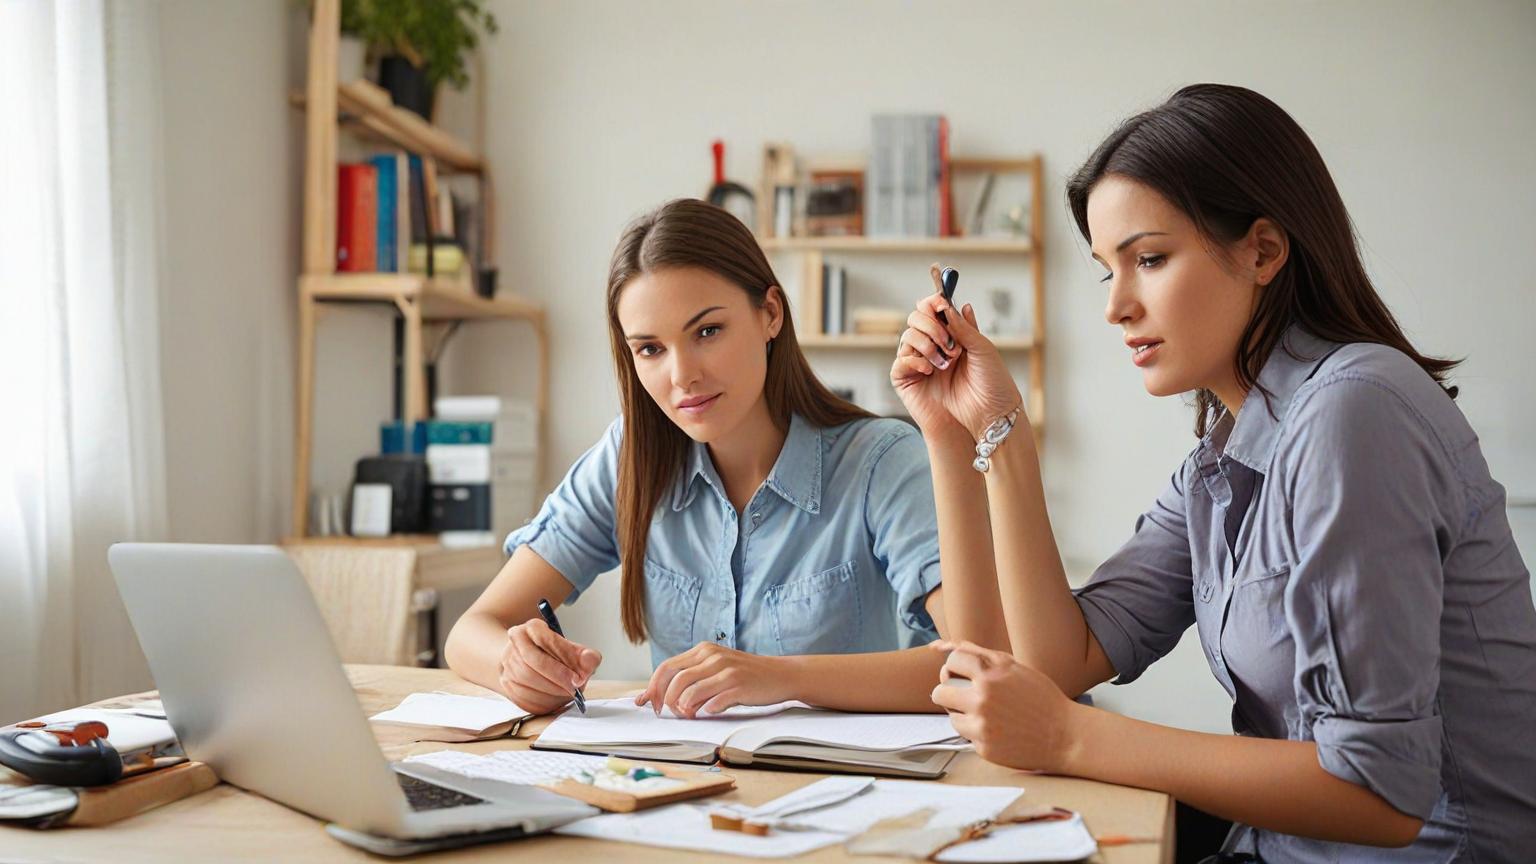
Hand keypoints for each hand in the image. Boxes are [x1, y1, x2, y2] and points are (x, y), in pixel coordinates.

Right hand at [497, 617, 601, 714]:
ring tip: (567, 693)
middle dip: (558, 678)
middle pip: (533, 662)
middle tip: (575, 688)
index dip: (564, 658)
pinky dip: (543, 702)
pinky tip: (555, 699)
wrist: (531, 663)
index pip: (545, 640)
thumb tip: (590, 659)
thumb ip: (585, 655)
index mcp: (531, 629)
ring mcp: (507, 665)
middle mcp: (515, 644)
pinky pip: (523, 697)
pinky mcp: (506, 685)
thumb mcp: (573, 649)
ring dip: (551, 692)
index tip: (580, 676)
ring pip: (527, 681)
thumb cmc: (554, 656)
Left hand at [635, 642, 789, 717]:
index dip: (653, 687)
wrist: (780, 674)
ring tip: (688, 715)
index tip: (647, 703)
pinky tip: (708, 713)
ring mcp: (726, 671)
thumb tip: (663, 696)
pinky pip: (712, 703)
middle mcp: (713, 657)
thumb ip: (694, 676)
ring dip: (683, 708)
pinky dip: (705, 711)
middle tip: (667, 714)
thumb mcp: (717, 667)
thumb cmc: (745, 675)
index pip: (667, 667)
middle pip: (675, 680)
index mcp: (704, 650)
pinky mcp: (739, 686)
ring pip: (690, 692)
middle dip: (665, 700)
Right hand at [891, 264, 1027, 439]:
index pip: (933, 311)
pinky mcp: (909, 381)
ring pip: (906, 337)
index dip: (933, 303)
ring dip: (925, 343)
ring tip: (946, 361)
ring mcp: (920, 363)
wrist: (989, 415)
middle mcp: (933, 346)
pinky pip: (900, 362)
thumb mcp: (982, 349)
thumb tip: (948, 305)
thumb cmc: (991, 383)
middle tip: (950, 342)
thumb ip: (963, 326)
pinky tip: (931, 370)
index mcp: (951, 336)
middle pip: (915, 319)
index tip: (941, 303)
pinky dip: (913, 361)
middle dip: (931, 325)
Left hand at [928, 640, 1078, 772]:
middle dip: (949, 693)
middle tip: (966, 697)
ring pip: (951, 717)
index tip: (964, 674)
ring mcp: (982, 725)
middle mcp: (983, 698)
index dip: (956, 668)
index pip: (952, 662)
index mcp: (992, 673)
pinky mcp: (984, 747)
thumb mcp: (1015, 668)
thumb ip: (981, 655)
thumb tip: (944, 645)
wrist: (1065, 735)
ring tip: (987, 714)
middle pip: (939, 692)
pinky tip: (999, 731)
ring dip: (963, 715)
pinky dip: (978, 734)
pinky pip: (966, 737)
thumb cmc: (1041, 699)